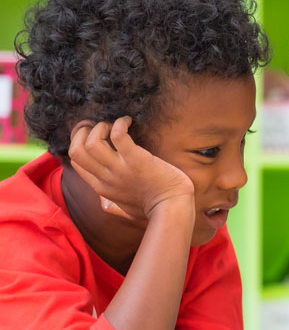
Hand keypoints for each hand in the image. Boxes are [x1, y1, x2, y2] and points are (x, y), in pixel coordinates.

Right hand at [68, 117, 194, 221]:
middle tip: (99, 126)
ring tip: (114, 125)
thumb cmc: (154, 208)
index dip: (80, 144)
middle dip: (82, 132)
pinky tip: (128, 121)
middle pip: (76, 151)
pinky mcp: (136, 160)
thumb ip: (112, 204)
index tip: (93, 135)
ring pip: (91, 142)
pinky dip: (120, 124)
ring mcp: (119, 169)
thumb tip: (104, 202)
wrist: (172, 208)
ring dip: (100, 128)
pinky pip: (118, 136)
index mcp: (102, 188)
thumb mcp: (125, 209)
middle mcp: (106, 178)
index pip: (76, 163)